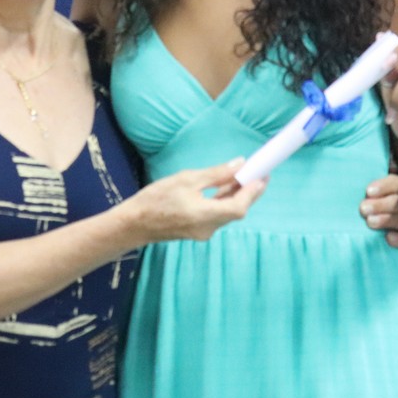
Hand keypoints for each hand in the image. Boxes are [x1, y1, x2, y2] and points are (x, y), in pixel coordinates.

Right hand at [126, 159, 264, 242]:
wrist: (133, 224)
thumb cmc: (156, 200)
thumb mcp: (186, 180)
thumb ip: (215, 174)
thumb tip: (239, 165)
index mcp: (207, 215)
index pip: (239, 206)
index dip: (253, 191)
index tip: (263, 175)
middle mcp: (209, 228)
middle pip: (236, 210)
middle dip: (249, 192)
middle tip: (260, 173)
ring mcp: (203, 232)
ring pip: (227, 212)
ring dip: (237, 195)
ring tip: (244, 176)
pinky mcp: (197, 230)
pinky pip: (217, 215)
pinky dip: (224, 201)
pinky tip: (225, 188)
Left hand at [361, 170, 397, 248]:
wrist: (353, 216)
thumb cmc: (360, 194)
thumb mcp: (361, 181)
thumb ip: (367, 170)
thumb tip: (375, 164)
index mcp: (395, 185)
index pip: (395, 182)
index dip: (384, 186)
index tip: (368, 191)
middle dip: (381, 205)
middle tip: (363, 208)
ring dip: (387, 220)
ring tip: (370, 222)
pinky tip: (388, 238)